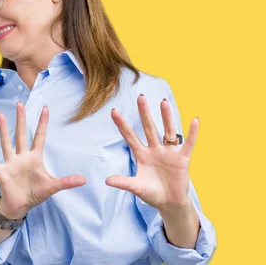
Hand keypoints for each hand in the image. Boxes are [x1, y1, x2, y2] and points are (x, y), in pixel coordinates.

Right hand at [0, 102, 86, 218]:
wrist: (20, 206)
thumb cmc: (35, 193)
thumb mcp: (52, 187)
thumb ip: (66, 182)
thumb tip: (84, 179)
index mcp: (35, 158)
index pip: (40, 137)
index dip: (43, 123)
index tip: (45, 108)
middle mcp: (22, 157)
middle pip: (22, 134)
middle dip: (21, 119)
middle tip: (20, 103)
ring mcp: (10, 163)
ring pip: (7, 143)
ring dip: (3, 130)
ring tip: (1, 115)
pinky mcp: (1, 172)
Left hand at [107, 94, 198, 211]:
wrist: (170, 204)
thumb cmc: (152, 193)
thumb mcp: (137, 187)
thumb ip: (124, 183)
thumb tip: (107, 180)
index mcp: (141, 155)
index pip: (130, 136)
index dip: (122, 125)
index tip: (113, 111)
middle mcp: (154, 150)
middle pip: (148, 128)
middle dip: (144, 113)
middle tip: (140, 97)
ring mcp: (169, 153)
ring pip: (167, 131)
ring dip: (166, 117)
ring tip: (163, 102)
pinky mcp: (182, 159)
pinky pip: (188, 144)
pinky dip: (192, 133)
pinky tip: (195, 120)